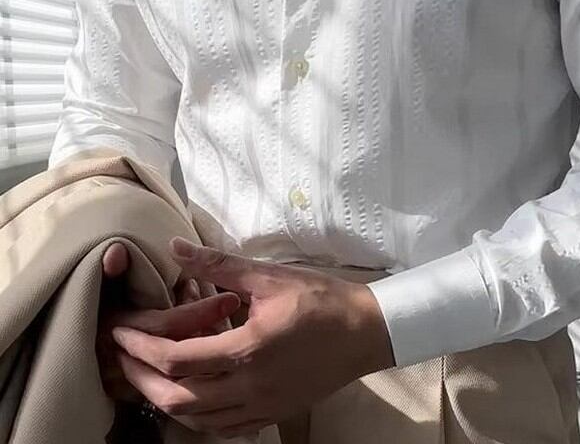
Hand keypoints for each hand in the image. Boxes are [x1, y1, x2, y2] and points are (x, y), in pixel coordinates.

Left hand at [111, 238, 394, 438]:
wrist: (365, 332)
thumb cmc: (320, 299)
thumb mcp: (269, 276)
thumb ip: (219, 264)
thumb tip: (176, 247)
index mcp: (247, 350)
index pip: (176, 358)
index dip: (140, 347)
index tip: (119, 332)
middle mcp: (249, 388)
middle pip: (177, 398)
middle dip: (140, 377)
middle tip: (122, 356)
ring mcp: (261, 408)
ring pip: (196, 421)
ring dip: (164, 399)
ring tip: (148, 374)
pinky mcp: (272, 415)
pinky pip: (222, 429)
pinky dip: (196, 416)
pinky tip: (191, 396)